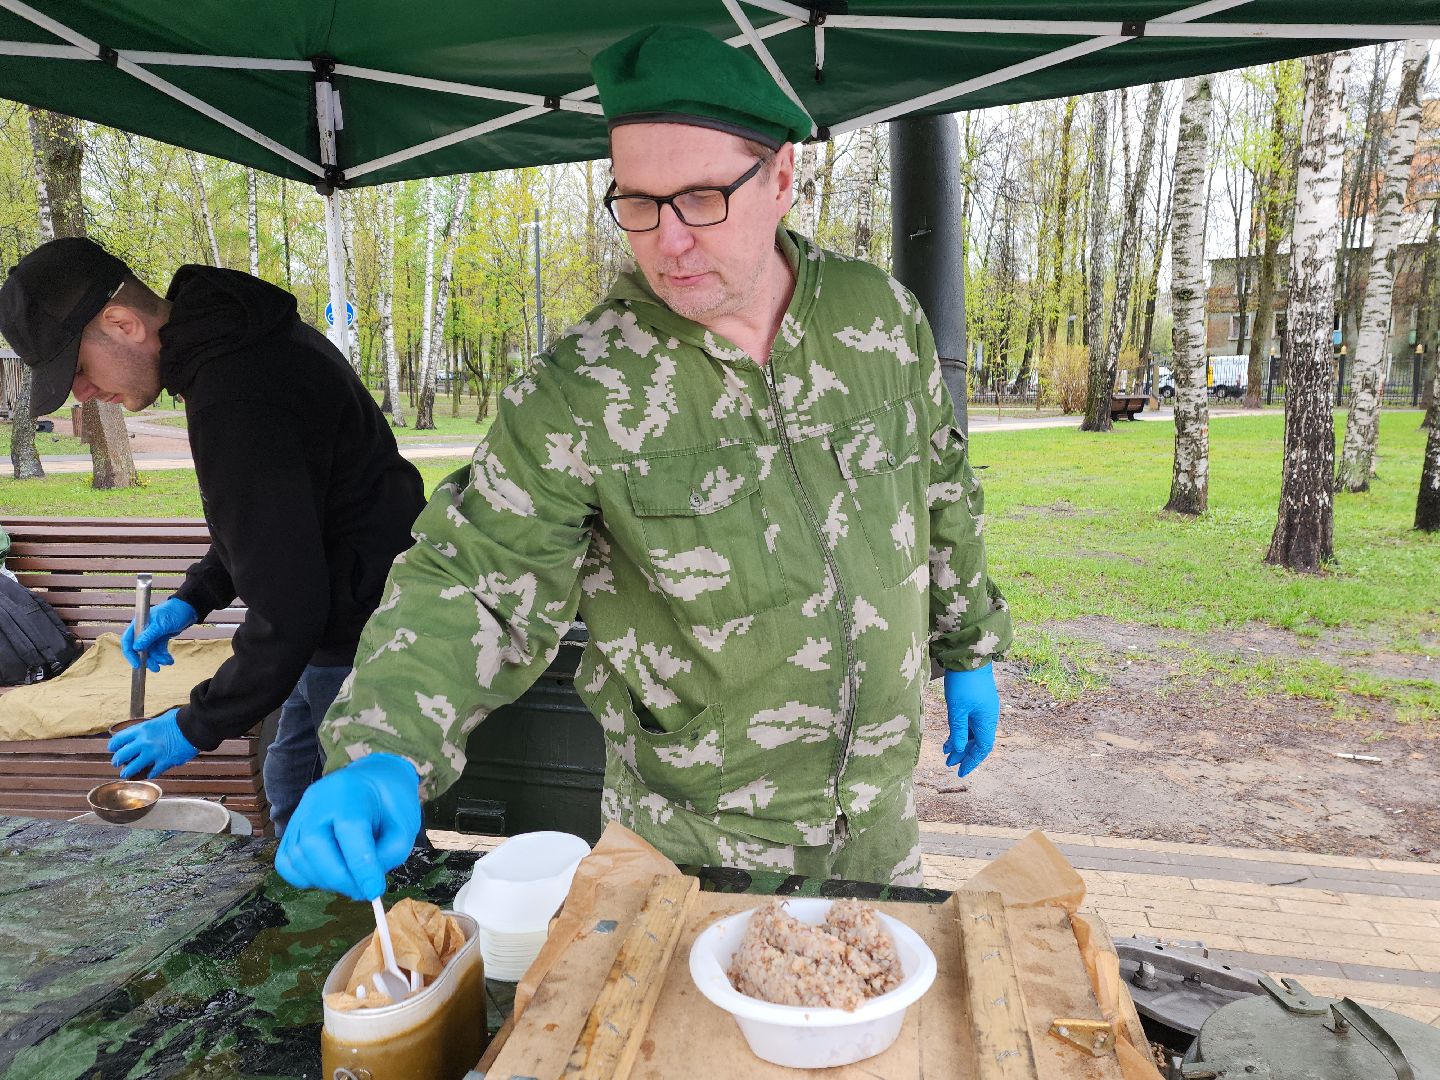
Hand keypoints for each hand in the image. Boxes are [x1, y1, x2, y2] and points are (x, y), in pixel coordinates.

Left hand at [108, 707, 198, 778]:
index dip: (113, 745)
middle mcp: (144, 742)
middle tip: (116, 763)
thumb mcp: (161, 719)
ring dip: (128, 772)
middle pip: (122, 755)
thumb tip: (148, 732)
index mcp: (142, 729)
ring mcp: (154, 753)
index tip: (112, 748)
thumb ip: (151, 728)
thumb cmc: (181, 720)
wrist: (196, 726)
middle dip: (116, 760)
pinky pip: (153, 772)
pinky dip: (150, 774)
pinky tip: (149, 774)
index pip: (120, 738)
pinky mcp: (164, 762)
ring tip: (125, 774)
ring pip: (133, 767)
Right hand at [122, 597, 197, 671]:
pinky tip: (170, 660)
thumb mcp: (161, 625)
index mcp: (139, 624)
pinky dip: (163, 656)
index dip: (130, 654)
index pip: (128, 641)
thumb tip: (136, 648)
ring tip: (168, 661)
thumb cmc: (173, 613)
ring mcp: (152, 635)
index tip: (136, 664)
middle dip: (147, 660)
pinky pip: (159, 650)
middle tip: (156, 668)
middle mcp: (143, 630)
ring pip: (151, 652)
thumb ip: (148, 636)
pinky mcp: (161, 638)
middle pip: (140, 649)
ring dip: (158, 659)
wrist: (189, 609)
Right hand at [275, 753, 421, 901]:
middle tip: (362, 891)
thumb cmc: (390, 802)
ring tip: (350, 881)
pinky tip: (329, 876)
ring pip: (296, 856)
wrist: (371, 780)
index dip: (361, 866)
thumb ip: (390, 852)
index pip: (349, 830)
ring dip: (324, 881)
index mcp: (350, 790)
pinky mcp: (291, 829)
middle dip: (339, 877)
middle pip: (313, 844)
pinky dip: (305, 877)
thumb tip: (366, 882)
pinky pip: (286, 862)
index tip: (374, 891)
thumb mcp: (405, 823)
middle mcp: (318, 799)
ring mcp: (300, 813)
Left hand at [942, 665, 1000, 777]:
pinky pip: (970, 722)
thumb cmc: (964, 684)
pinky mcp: (976, 702)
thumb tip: (959, 749)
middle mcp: (988, 717)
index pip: (982, 748)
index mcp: (987, 721)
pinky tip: (950, 736)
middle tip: (949, 763)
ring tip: (946, 751)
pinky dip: (961, 731)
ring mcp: (983, 709)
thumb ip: (958, 731)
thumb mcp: (957, 710)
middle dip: (964, 753)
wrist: (970, 658)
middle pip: (978, 742)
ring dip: (961, 742)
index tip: (960, 771)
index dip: (972, 761)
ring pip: (973, 732)